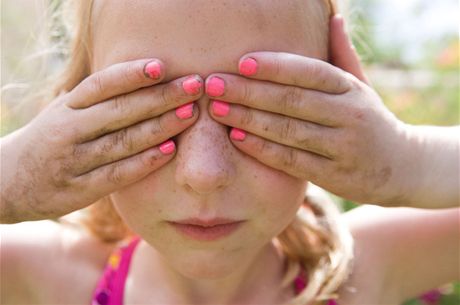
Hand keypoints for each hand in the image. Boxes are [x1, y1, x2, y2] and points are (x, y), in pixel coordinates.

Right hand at [0, 59, 201, 222]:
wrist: (6, 182)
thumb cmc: (50, 141)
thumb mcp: (64, 113)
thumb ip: (96, 100)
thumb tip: (143, 78)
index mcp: (66, 107)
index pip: (101, 85)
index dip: (131, 75)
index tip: (162, 66)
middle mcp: (68, 130)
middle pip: (119, 110)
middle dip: (161, 97)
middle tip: (195, 86)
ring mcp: (73, 161)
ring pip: (122, 141)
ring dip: (159, 127)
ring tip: (190, 114)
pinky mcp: (79, 190)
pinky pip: (116, 174)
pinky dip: (144, 162)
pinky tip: (169, 150)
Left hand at [204, 55, 412, 206]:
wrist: (403, 166)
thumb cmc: (370, 119)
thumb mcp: (362, 86)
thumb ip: (343, 55)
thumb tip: (333, 18)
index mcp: (351, 89)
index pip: (309, 73)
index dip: (275, 66)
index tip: (241, 62)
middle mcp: (349, 115)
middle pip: (292, 100)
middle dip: (249, 91)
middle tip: (213, 84)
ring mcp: (342, 147)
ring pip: (288, 130)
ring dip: (249, 119)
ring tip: (217, 109)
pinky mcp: (334, 176)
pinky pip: (292, 161)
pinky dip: (263, 149)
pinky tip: (237, 137)